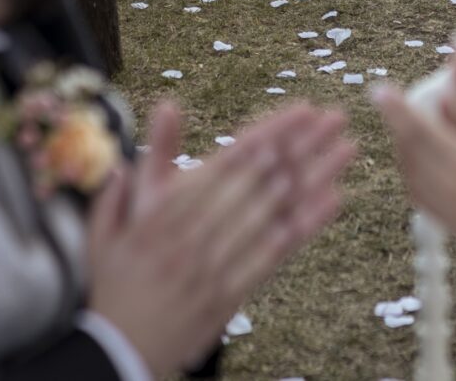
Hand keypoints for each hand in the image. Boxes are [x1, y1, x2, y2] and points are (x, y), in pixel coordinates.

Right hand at [88, 102, 351, 372]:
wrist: (117, 350)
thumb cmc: (116, 281)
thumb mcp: (111, 220)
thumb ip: (144, 163)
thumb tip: (166, 105)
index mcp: (163, 212)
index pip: (224, 162)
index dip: (265, 134)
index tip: (298, 112)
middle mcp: (189, 235)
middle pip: (256, 180)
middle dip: (299, 146)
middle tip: (333, 119)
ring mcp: (210, 267)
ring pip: (270, 214)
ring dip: (311, 180)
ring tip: (343, 151)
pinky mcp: (227, 296)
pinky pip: (270, 257)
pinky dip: (301, 229)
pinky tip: (330, 203)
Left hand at [372, 42, 455, 251]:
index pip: (421, 130)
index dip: (398, 110)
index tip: (379, 91)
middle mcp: (446, 184)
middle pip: (408, 146)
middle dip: (399, 120)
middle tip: (393, 100)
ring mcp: (441, 203)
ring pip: (407, 165)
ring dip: (404, 141)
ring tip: (408, 123)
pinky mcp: (441, 216)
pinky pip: (413, 186)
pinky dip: (410, 165)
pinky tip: (418, 156)